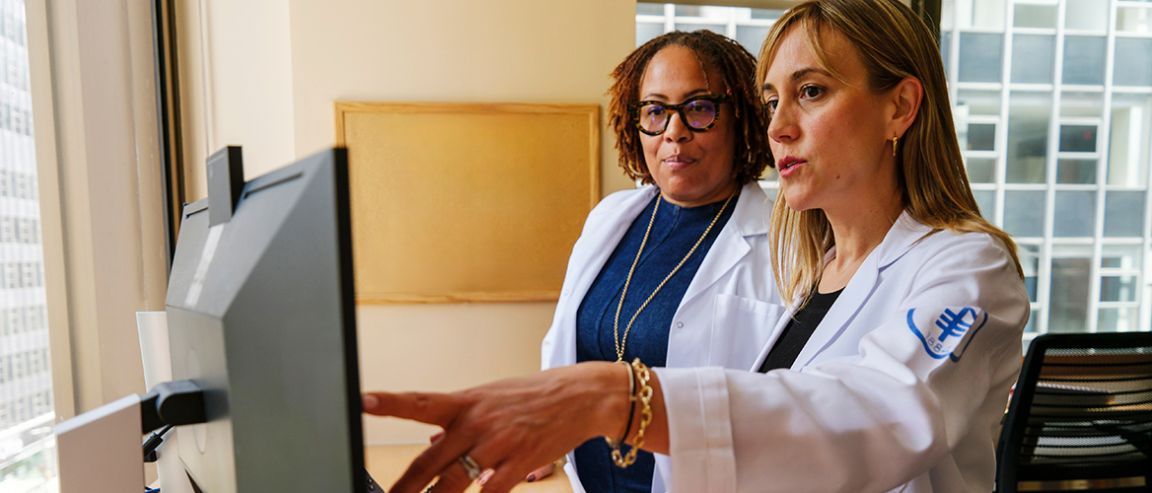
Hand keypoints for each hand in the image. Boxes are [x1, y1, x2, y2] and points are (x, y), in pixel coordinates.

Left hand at [362, 363, 631, 492]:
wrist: (580, 396)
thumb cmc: (534, 395)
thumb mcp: (491, 398)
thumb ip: (459, 421)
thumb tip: (430, 443)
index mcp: (465, 402)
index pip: (419, 401)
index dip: (388, 402)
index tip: (362, 400)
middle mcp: (476, 423)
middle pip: (428, 461)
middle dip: (403, 486)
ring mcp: (497, 445)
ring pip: (453, 483)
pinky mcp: (518, 464)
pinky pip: (489, 491)